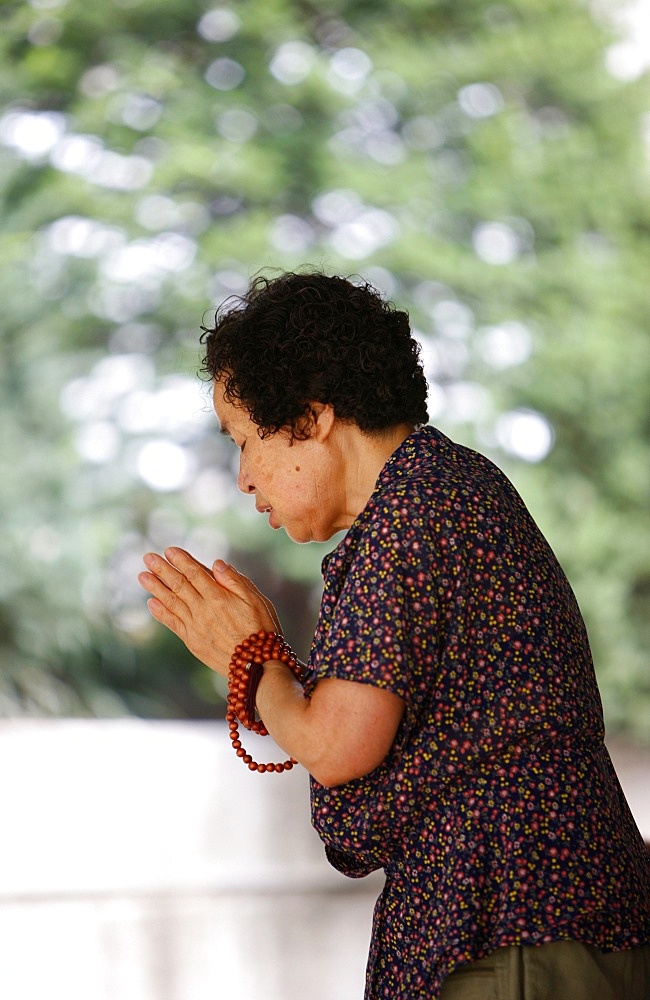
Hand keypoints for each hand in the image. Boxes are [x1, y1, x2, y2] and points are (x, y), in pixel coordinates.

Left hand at [138, 547, 280, 675]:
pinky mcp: (192, 642)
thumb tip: (216, 563)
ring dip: (156, 588)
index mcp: (220, 597)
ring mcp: (196, 626)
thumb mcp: (256, 600)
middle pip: (179, 585)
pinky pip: (173, 624)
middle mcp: (204, 610)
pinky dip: (161, 613)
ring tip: (142, 576)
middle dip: (163, 570)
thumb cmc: (261, 629)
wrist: (256, 665)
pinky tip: (152, 603)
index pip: (196, 574)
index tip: (169, 550)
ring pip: (172, 602)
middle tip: (148, 557)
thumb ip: (236, 581)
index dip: (182, 561)